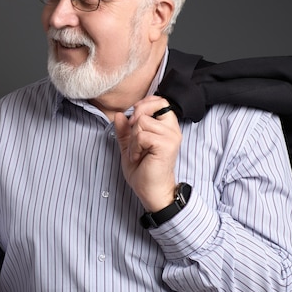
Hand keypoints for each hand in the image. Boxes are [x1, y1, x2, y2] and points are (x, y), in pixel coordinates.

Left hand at [114, 96, 181, 211]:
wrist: (150, 191)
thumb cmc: (143, 170)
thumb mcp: (129, 146)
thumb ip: (124, 130)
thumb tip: (119, 115)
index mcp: (167, 127)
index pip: (160, 101)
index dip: (144, 104)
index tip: (134, 119)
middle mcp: (172, 129)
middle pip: (150, 107)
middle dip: (135, 120)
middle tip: (133, 137)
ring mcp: (171, 137)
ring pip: (142, 121)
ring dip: (133, 138)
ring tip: (137, 152)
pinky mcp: (166, 145)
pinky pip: (142, 135)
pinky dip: (135, 146)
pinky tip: (138, 157)